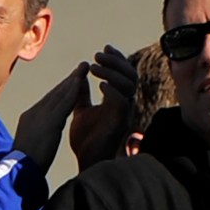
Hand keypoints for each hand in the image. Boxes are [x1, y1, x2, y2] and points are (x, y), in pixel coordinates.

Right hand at [14, 63, 89, 172]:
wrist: (18, 171)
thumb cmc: (24, 167)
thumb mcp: (31, 148)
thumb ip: (37, 139)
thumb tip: (41, 140)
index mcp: (30, 119)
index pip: (48, 101)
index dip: (61, 90)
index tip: (71, 81)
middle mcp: (34, 113)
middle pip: (54, 93)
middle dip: (68, 80)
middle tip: (81, 67)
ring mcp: (41, 116)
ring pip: (60, 94)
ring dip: (73, 80)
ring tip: (84, 68)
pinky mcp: (49, 121)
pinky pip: (63, 103)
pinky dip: (72, 91)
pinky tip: (80, 82)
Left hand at [70, 45, 135, 169]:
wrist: (85, 160)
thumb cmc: (86, 139)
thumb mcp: (81, 110)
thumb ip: (81, 94)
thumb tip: (79, 77)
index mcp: (116, 99)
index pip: (124, 73)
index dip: (117, 59)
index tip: (104, 49)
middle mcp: (124, 104)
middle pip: (131, 75)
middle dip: (116, 61)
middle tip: (98, 55)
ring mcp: (124, 114)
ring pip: (129, 85)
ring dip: (112, 73)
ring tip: (95, 67)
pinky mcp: (119, 123)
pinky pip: (123, 102)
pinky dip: (112, 91)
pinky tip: (100, 85)